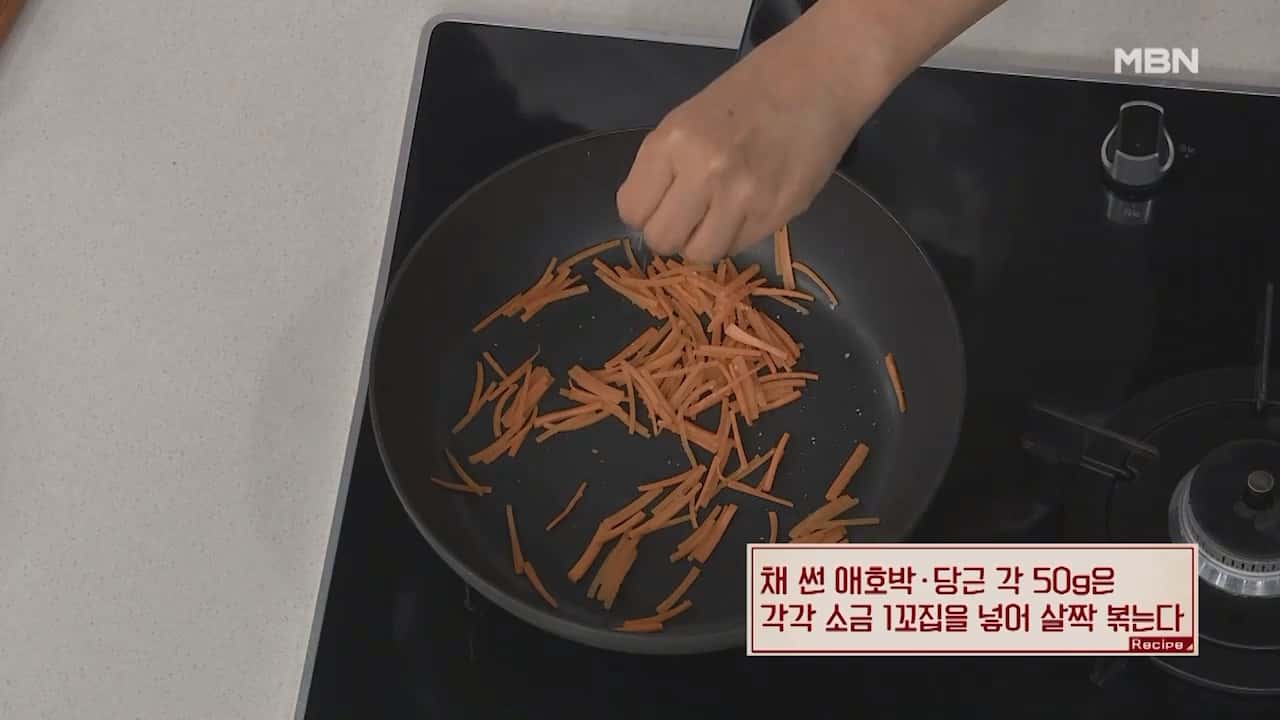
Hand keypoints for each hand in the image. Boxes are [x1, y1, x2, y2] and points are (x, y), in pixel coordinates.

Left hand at [616, 9, 880, 262]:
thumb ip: (665, 167)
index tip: (661, 202)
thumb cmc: (748, 93)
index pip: (632, 210)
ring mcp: (743, 198)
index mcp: (672, 141)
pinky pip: (738, 246)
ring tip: (718, 215)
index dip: (644, 211)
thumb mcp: (688, 119)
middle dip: (671, 232)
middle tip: (688, 215)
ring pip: (700, 254)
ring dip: (703, 240)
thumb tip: (651, 216)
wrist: (818, 78)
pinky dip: (736, 234)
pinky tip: (749, 205)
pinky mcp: (777, 215)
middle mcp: (704, 172)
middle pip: (661, 240)